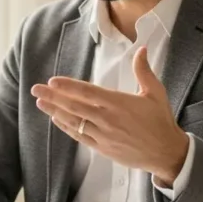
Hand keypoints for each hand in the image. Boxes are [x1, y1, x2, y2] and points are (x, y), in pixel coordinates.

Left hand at [31, 46, 189, 184]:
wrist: (166, 153)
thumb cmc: (161, 121)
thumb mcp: (156, 93)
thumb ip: (144, 71)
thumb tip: (140, 48)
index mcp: (119, 103)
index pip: (88, 92)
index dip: (68, 87)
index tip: (52, 81)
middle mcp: (107, 119)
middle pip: (74, 106)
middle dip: (53, 97)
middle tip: (36, 90)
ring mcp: (103, 135)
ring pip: (74, 121)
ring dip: (55, 111)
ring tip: (40, 103)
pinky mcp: (102, 148)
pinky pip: (80, 137)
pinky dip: (67, 128)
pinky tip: (57, 119)